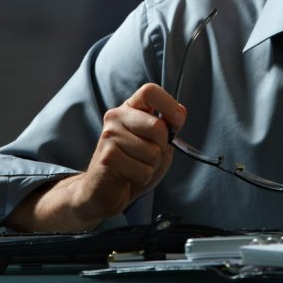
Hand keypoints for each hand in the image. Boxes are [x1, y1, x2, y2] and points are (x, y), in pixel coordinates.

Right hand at [70, 83, 186, 223]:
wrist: (102, 191)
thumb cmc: (132, 165)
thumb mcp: (156, 143)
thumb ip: (168, 128)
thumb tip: (180, 113)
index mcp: (129, 109)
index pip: (149, 91)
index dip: (169, 104)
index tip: (178, 121)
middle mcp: (116, 117)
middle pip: (157, 126)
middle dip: (162, 147)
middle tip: (148, 156)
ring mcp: (109, 136)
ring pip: (153, 152)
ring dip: (151, 166)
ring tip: (135, 166)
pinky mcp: (107, 157)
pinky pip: (143, 170)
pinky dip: (143, 178)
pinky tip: (128, 176)